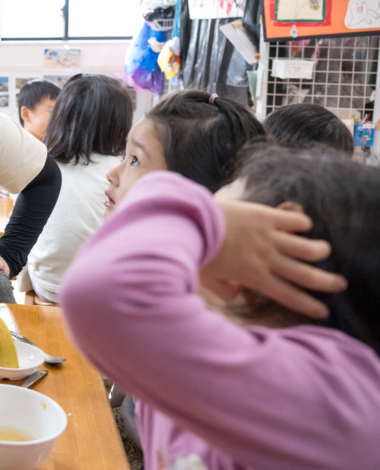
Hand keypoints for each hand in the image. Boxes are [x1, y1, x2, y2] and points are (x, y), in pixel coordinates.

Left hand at [203, 199, 346, 318]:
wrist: (188, 223)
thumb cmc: (194, 252)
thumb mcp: (207, 280)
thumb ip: (224, 291)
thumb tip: (237, 294)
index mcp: (254, 277)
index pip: (288, 295)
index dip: (308, 305)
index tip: (322, 311)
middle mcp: (267, 259)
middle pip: (305, 275)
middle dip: (326, 282)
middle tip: (338, 284)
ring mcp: (268, 236)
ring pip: (306, 247)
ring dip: (319, 250)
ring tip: (324, 251)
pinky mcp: (265, 215)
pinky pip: (293, 220)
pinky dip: (302, 222)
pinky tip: (305, 224)